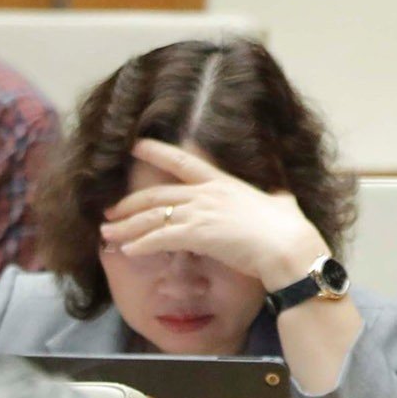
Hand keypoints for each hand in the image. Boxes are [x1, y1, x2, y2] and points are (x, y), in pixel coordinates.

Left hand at [100, 139, 329, 291]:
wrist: (287, 246)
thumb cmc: (289, 228)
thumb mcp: (284, 205)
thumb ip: (278, 199)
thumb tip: (284, 198)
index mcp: (223, 183)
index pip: (183, 161)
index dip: (157, 152)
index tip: (136, 147)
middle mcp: (207, 194)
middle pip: (156, 195)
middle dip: (129, 203)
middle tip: (110, 210)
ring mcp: (201, 213)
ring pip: (152, 217)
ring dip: (127, 227)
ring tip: (107, 233)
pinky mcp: (197, 234)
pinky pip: (160, 238)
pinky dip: (141, 245)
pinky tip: (127, 251)